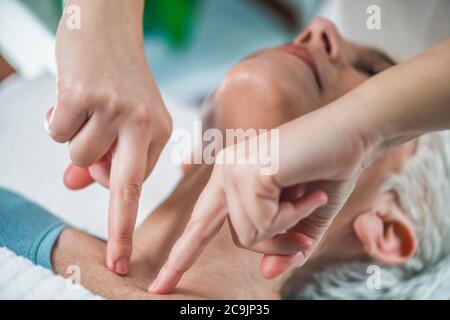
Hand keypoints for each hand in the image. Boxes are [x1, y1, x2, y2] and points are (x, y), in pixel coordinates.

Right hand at [48, 0, 171, 274]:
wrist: (108, 25)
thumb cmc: (115, 76)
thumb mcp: (119, 118)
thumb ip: (101, 155)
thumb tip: (75, 184)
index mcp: (160, 131)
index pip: (139, 186)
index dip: (125, 223)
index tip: (122, 260)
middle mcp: (143, 123)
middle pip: (125, 188)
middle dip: (121, 231)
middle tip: (117, 264)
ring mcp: (114, 109)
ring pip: (79, 158)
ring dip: (73, 142)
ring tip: (83, 114)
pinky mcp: (85, 95)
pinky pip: (57, 133)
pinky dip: (55, 120)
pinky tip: (70, 96)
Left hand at [149, 104, 369, 292]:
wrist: (351, 134)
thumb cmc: (327, 172)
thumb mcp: (305, 221)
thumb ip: (284, 248)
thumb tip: (265, 274)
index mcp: (232, 181)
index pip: (201, 225)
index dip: (181, 257)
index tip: (161, 285)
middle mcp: (226, 173)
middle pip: (237, 237)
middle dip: (274, 244)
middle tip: (305, 236)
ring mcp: (234, 170)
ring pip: (250, 235)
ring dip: (290, 226)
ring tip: (308, 198)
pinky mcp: (249, 171)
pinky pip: (265, 222)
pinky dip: (294, 215)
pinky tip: (307, 191)